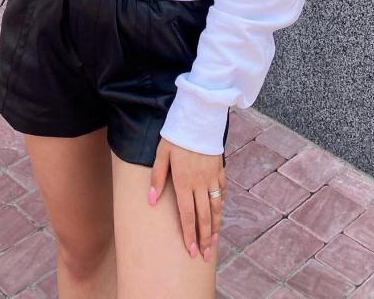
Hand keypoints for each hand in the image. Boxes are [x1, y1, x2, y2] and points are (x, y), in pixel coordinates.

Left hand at [148, 136, 224, 260]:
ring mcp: (212, 177)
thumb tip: (152, 201)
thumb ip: (157, 177)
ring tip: (214, 242)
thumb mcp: (161, 153)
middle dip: (204, 239)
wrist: (199, 117)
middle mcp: (200, 183)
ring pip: (215, 208)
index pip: (187, 215)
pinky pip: (221, 192)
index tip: (190, 252)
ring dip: (215, 227)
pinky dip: (220, 205)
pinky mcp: (219, 169)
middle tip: (204, 255)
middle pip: (204, 217)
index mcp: (183, 182)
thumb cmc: (176, 134)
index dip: (189, 235)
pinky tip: (219, 214)